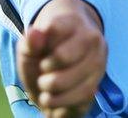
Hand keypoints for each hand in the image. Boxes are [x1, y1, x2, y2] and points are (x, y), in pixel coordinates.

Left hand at [16, 0, 107, 117]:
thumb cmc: (41, 56)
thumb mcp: (28, 49)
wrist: (57, 69)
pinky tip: (57, 99)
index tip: (39, 56)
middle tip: (42, 78)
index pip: (55, 29)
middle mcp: (91, 38)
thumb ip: (29, 43)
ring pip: (77, 80)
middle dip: (46, 72)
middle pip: (63, 57)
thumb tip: (34, 32)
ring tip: (46, 93)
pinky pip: (85, 97)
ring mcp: (99, 60)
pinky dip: (65, 104)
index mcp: (71, 22)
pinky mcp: (99, 81)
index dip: (39, 49)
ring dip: (55, 96)